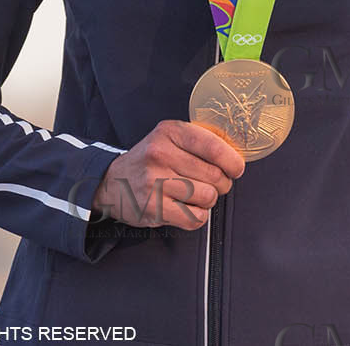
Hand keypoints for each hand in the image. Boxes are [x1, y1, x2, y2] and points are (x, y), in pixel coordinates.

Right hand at [90, 119, 245, 229]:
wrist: (112, 182)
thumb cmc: (149, 160)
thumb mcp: (169, 137)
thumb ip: (200, 139)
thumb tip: (237, 151)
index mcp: (169, 132)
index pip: (213, 146)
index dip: (232, 161)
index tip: (236, 168)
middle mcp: (160, 154)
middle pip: (215, 175)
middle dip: (221, 183)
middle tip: (211, 183)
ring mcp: (155, 182)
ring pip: (208, 197)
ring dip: (208, 200)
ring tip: (195, 195)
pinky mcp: (154, 208)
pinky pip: (195, 218)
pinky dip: (197, 215)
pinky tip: (186, 207)